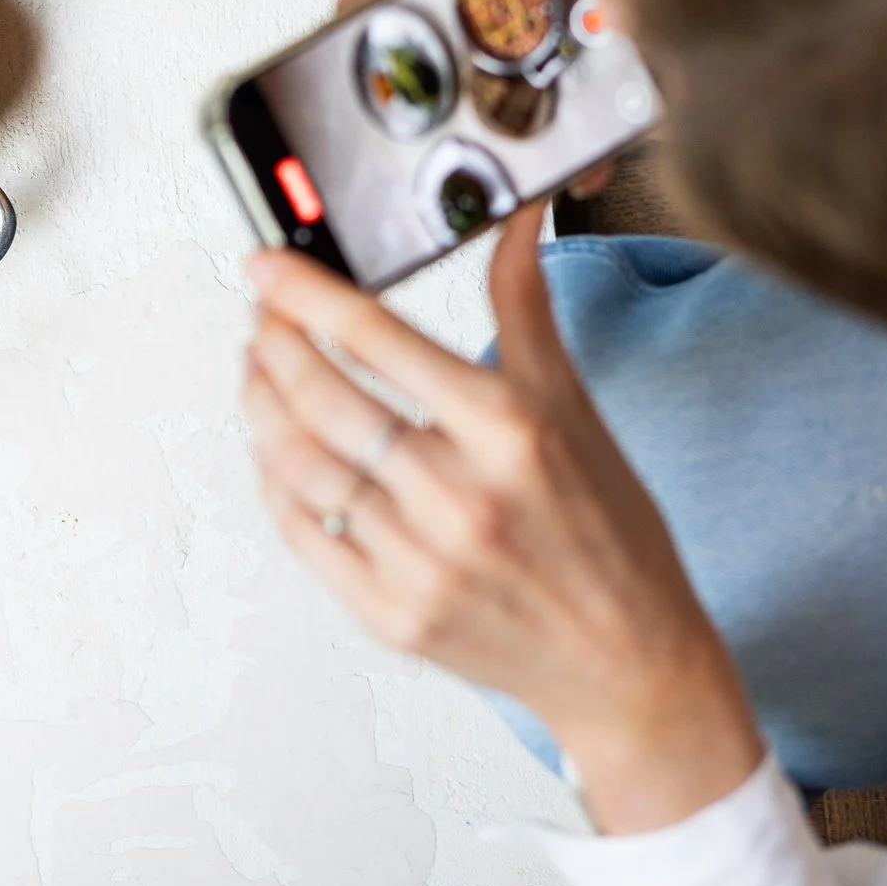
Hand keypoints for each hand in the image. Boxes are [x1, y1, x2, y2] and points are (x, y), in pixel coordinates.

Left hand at [240, 208, 763, 832]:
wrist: (628, 661)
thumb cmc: (608, 534)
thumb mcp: (574, 409)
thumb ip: (524, 310)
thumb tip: (511, 224)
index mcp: (509, 432)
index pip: (378, 338)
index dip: (305, 293)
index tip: (265, 266)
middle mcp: (460, 496)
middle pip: (322, 398)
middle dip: (273, 344)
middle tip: (260, 317)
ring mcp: (418, 562)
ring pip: (299, 464)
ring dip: (261, 407)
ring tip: (257, 373)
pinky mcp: (387, 614)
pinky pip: (303, 531)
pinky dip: (276, 481)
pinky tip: (277, 450)